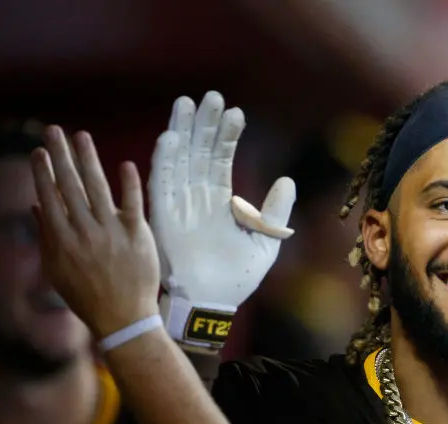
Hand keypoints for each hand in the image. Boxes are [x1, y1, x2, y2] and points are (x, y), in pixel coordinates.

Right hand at [31, 126, 160, 337]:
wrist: (122, 317)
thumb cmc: (86, 295)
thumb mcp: (56, 269)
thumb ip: (46, 237)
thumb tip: (37, 207)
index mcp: (62, 239)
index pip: (49, 198)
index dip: (43, 173)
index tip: (38, 152)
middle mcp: (84, 231)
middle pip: (70, 186)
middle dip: (60, 155)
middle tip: (53, 130)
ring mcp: (111, 231)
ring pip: (98, 187)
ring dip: (88, 159)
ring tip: (80, 136)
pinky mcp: (137, 234)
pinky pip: (133, 203)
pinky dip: (129, 183)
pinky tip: (124, 164)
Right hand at [148, 91, 295, 346]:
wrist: (212, 303)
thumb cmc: (236, 278)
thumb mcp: (265, 242)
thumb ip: (275, 212)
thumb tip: (286, 179)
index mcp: (219, 202)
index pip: (221, 159)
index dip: (227, 136)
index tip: (236, 112)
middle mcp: (196, 198)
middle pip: (198, 151)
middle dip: (204, 124)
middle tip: (211, 96)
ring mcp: (178, 205)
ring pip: (179, 160)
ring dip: (182, 132)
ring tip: (187, 103)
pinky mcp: (164, 216)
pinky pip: (161, 184)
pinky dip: (164, 161)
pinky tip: (170, 137)